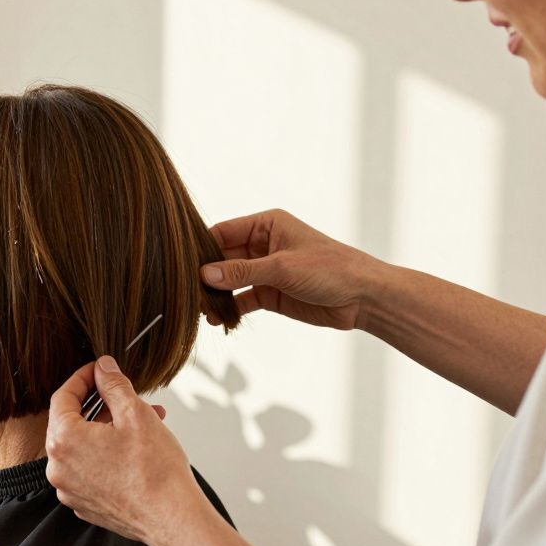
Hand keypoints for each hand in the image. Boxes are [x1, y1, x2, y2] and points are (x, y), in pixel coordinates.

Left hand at [44, 356, 208, 545]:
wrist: (172, 519)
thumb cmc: (155, 471)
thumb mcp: (135, 413)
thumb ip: (113, 384)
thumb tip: (103, 367)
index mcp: (63, 441)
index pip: (63, 397)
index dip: (83, 378)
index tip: (99, 370)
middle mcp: (58, 468)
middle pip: (71, 423)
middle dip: (101, 405)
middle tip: (125, 395)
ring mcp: (69, 489)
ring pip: (83, 447)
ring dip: (108, 430)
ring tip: (144, 420)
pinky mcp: (84, 504)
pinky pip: (89, 470)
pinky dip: (106, 455)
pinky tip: (135, 449)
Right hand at [201, 209, 385, 330]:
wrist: (363, 298)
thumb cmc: (331, 269)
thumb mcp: (282, 267)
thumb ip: (242, 271)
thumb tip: (205, 275)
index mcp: (266, 225)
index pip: (223, 232)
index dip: (202, 248)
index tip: (182, 265)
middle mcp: (262, 245)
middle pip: (222, 258)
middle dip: (206, 275)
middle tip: (187, 292)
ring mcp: (265, 271)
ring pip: (230, 281)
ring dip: (216, 295)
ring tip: (200, 310)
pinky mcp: (271, 293)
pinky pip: (242, 299)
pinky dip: (230, 309)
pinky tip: (218, 320)